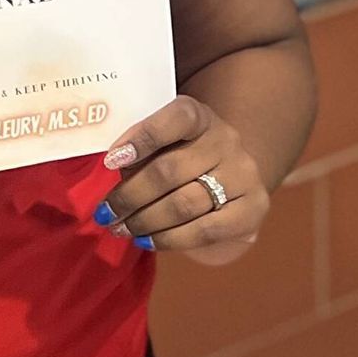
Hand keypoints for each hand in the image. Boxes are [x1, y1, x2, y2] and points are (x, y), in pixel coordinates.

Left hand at [96, 96, 267, 267]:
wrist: (230, 172)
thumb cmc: (181, 155)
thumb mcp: (162, 141)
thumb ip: (139, 150)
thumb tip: (110, 171)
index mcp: (199, 116)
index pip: (175, 119)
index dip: (141, 138)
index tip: (110, 161)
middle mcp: (226, 141)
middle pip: (169, 171)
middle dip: (130, 196)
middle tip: (104, 213)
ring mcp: (243, 175)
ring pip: (184, 204)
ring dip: (144, 222)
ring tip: (120, 229)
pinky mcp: (253, 209)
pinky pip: (205, 231)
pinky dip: (170, 239)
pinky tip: (146, 240)